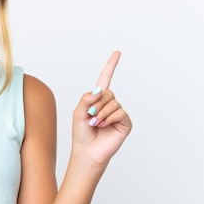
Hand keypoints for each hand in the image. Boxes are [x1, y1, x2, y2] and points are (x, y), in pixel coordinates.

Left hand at [72, 51, 131, 165]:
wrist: (87, 151)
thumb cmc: (81, 133)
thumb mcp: (78, 112)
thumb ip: (86, 98)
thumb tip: (99, 90)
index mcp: (98, 99)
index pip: (106, 78)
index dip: (111, 65)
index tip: (118, 52)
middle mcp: (110, 104)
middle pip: (107, 92)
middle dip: (96, 103)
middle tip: (90, 116)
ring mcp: (118, 113)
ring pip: (113, 102)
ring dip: (101, 113)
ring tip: (95, 123)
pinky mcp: (125, 122)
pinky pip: (119, 112)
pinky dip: (109, 118)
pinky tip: (103, 125)